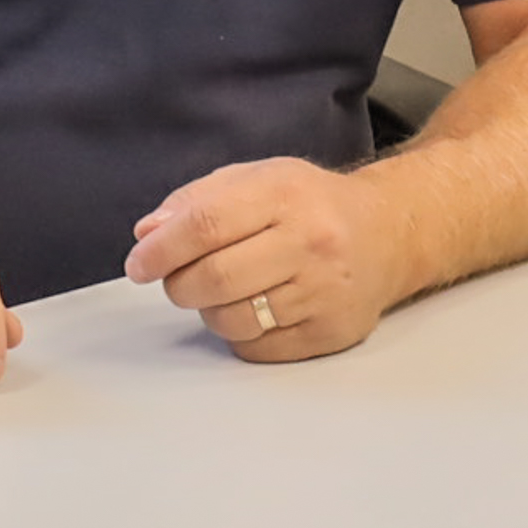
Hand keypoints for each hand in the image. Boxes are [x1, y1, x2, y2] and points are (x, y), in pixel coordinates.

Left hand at [128, 158, 409, 362]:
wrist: (387, 234)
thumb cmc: (310, 206)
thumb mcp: (256, 179)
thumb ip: (196, 200)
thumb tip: (148, 235)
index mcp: (284, 193)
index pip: (206, 224)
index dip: (161, 250)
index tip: (139, 264)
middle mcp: (310, 241)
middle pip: (215, 277)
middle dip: (178, 284)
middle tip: (177, 280)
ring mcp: (324, 290)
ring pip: (233, 319)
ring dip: (209, 310)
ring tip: (222, 291)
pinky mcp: (331, 330)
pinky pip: (257, 348)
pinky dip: (239, 334)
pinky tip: (253, 309)